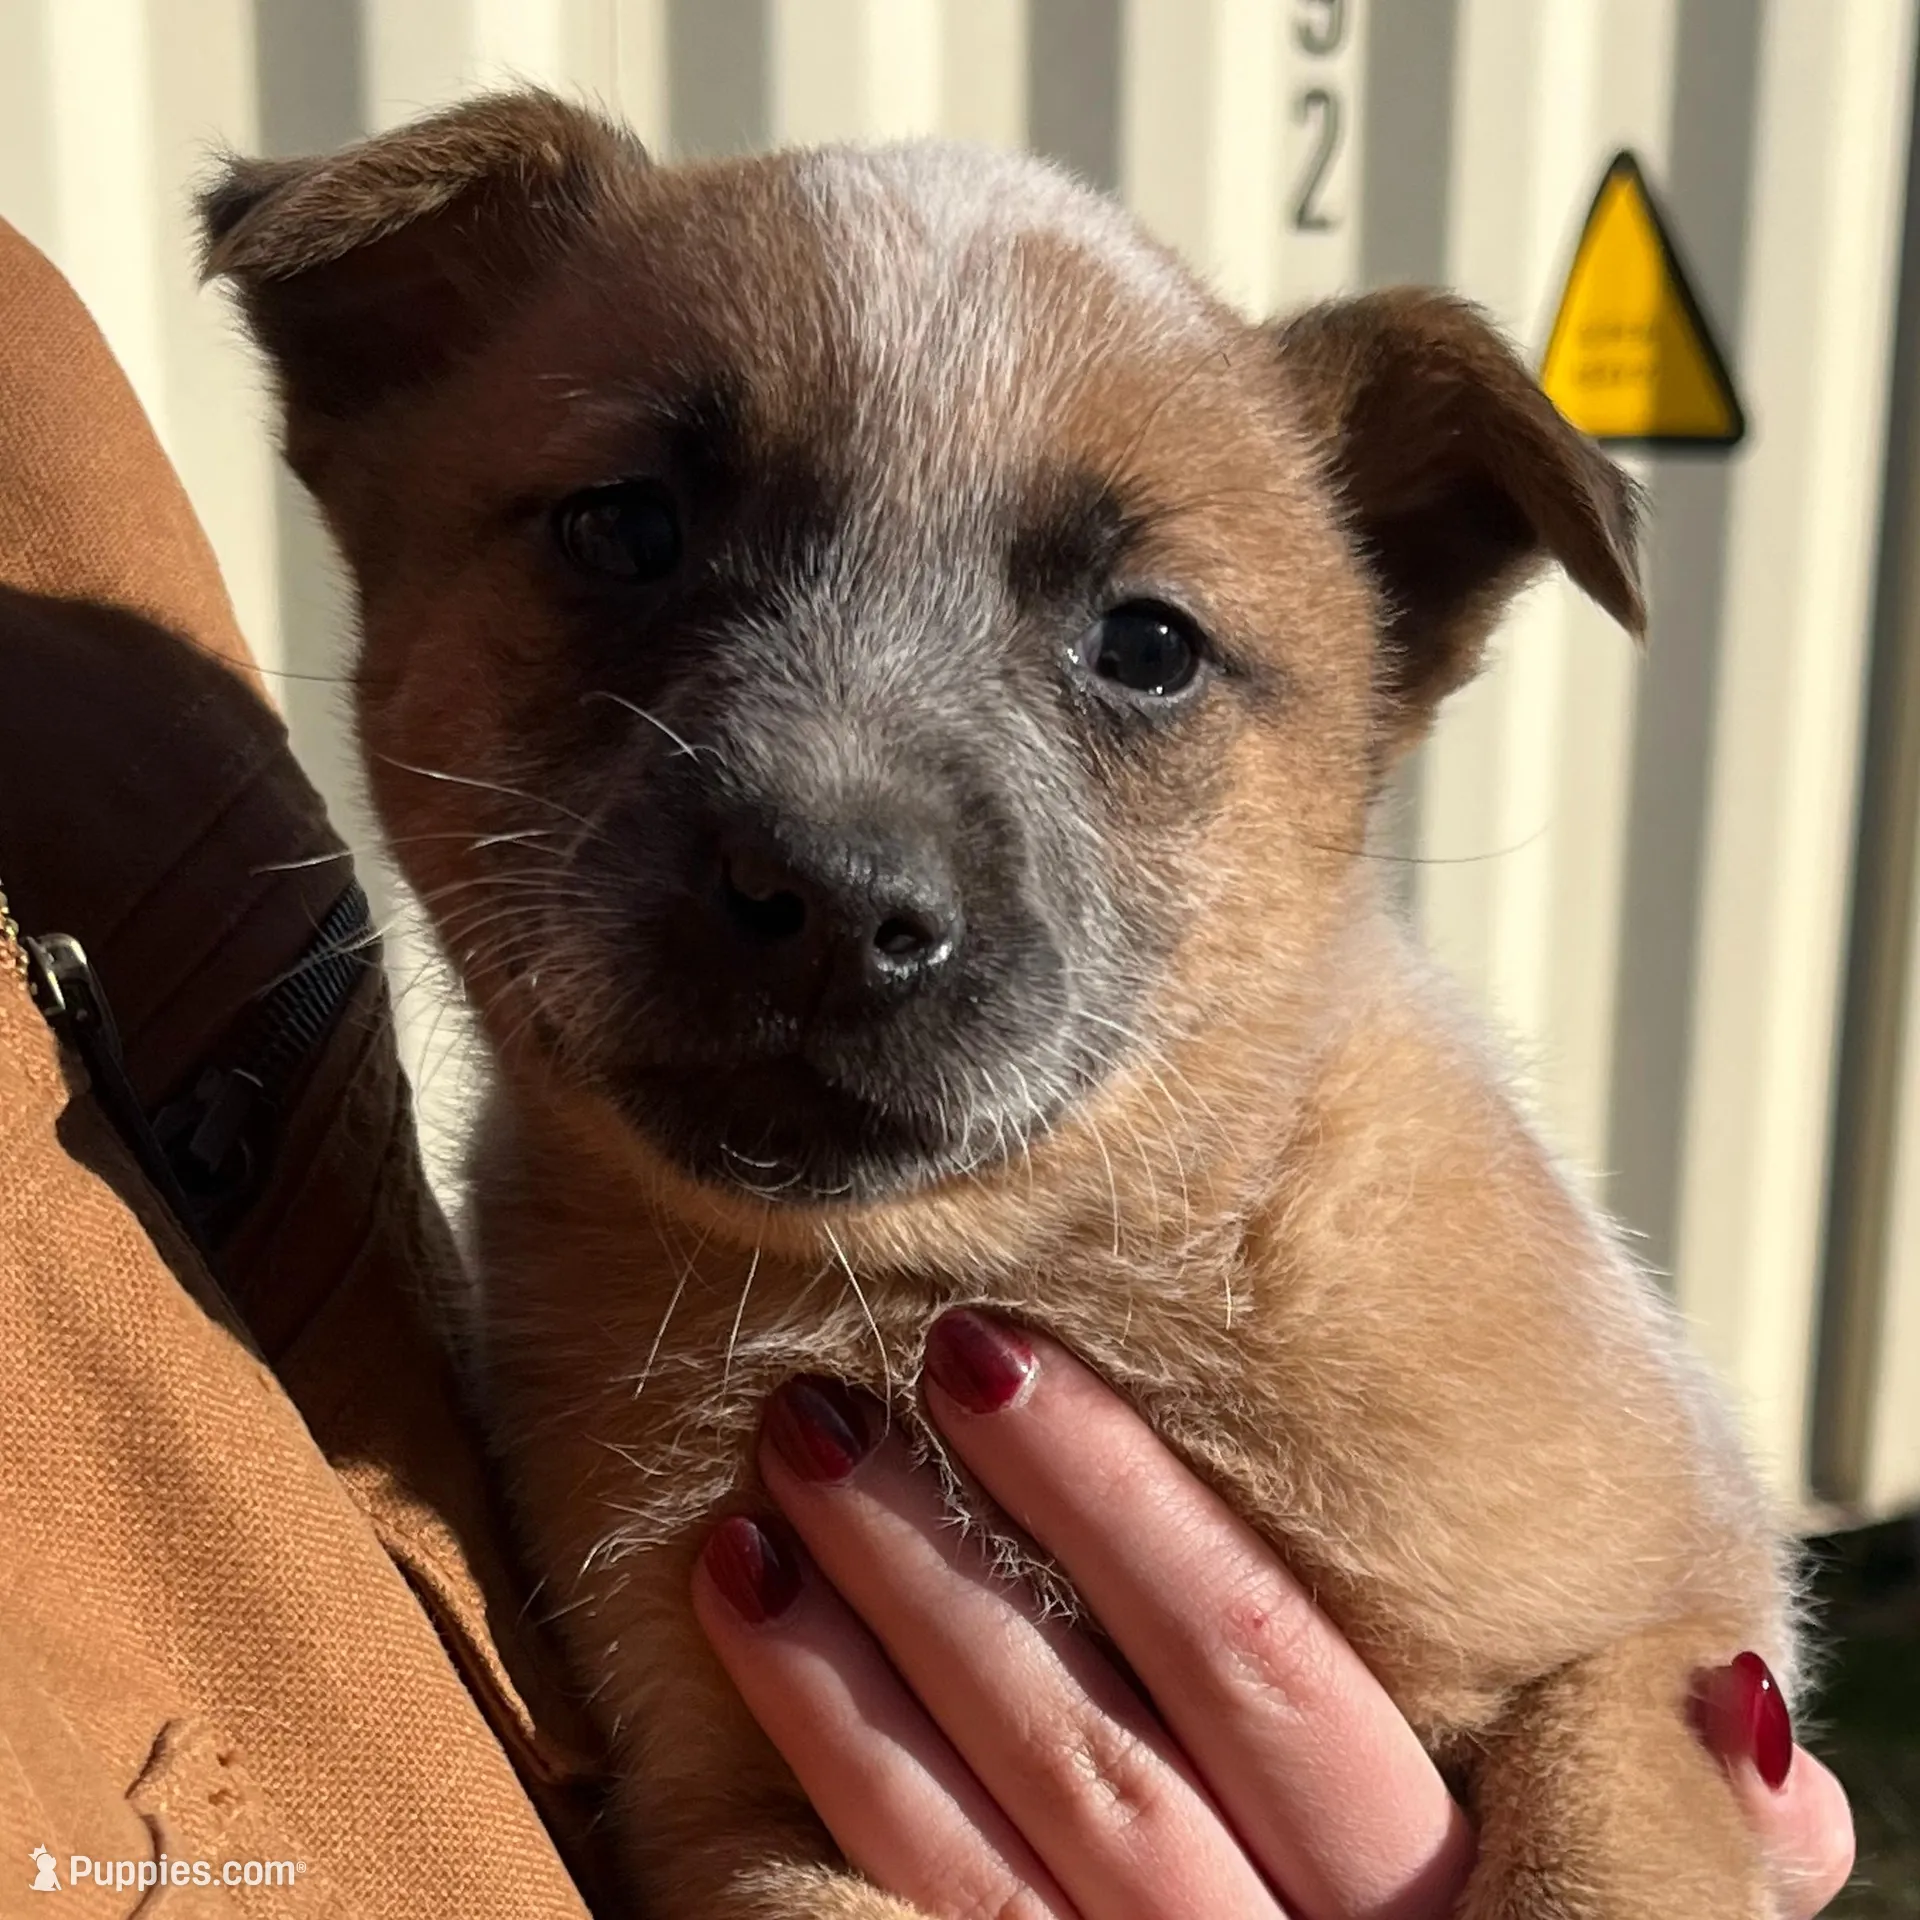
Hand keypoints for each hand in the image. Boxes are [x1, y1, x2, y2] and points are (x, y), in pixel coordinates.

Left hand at [693, 1310, 1853, 1918]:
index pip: (1268, 1681)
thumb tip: (1769, 1743)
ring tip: (784, 1452)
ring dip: (871, 1624)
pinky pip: (916, 1907)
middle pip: (1114, 1738)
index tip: (990, 1355)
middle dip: (979, 1546)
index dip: (1125, 1517)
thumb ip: (1655, 1823)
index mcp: (1442, 1899)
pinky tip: (746, 1606)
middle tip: (858, 1373)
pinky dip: (831, 1760)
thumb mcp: (1592, 1910)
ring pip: (1001, 1817)